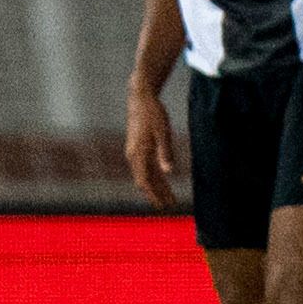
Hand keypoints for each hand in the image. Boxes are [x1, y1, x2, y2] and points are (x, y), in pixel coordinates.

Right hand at [124, 83, 181, 206]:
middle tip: (170, 204)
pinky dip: (153, 175)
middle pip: (144, 180)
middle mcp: (133, 154)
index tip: (165, 205)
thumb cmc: (153, 114)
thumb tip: (169, 172)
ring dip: (156, 185)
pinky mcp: (136, 146)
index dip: (155, 194)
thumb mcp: (163, 133)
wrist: (141, 98)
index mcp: (139, 153)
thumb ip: (165, 153)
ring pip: (144, 174)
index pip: (145, 181)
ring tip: (168, 195)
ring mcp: (133, 150)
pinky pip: (144, 166)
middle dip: (156, 193)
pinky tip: (162, 179)